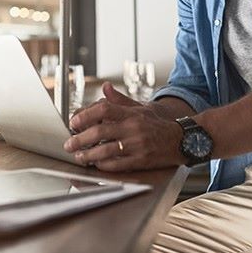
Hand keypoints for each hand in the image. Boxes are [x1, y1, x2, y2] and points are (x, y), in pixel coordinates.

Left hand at [63, 82, 184, 170]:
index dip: (85, 115)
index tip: (73, 122)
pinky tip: (95, 164)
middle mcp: (133, 128)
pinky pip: (117, 164)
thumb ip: (120, 100)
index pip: (104, 109)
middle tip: (69, 143)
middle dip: (80, 139)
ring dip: (88, 155)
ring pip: (105, 151)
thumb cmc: (158, 124)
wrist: (182, 139)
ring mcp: (137, 145)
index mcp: (131, 113)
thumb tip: (105, 87)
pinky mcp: (141, 161)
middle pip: (100, 132)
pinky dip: (103, 165)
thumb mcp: (140, 107)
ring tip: (79, 156)